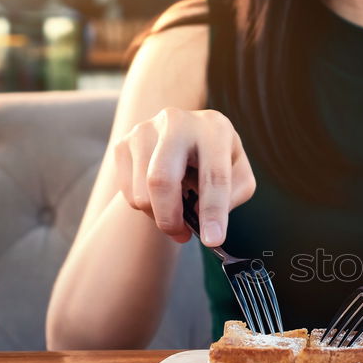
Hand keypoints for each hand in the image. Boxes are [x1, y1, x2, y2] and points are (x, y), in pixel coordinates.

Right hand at [113, 107, 254, 245]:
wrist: (185, 137)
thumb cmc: (218, 160)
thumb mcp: (239, 175)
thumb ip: (232, 195)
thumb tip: (203, 216)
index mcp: (214, 128)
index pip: (214, 175)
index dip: (213, 211)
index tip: (212, 240)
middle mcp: (176, 122)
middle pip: (161, 180)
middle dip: (171, 218)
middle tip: (182, 235)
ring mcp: (145, 130)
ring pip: (142, 192)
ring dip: (159, 216)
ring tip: (176, 214)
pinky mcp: (123, 143)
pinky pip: (127, 192)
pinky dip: (145, 207)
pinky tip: (160, 197)